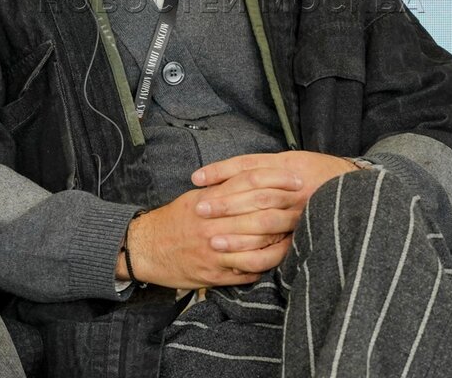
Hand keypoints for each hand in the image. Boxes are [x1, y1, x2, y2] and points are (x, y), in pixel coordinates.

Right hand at [119, 179, 298, 289]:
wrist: (144, 247)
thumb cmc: (174, 220)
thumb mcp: (195, 196)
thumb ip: (222, 187)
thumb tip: (253, 176)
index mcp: (209, 201)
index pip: (250, 183)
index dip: (276, 180)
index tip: (296, 180)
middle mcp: (213, 225)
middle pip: (259, 214)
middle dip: (286, 209)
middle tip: (306, 205)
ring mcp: (214, 252)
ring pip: (257, 246)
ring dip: (280, 241)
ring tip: (297, 234)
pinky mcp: (213, 275)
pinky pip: (246, 271)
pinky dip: (265, 265)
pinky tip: (277, 259)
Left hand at [190, 151, 358, 243]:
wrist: (357, 195)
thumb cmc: (318, 175)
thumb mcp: (292, 161)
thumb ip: (264, 166)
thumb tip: (229, 171)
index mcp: (287, 166)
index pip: (249, 167)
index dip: (220, 171)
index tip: (196, 178)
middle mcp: (293, 188)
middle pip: (253, 192)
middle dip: (224, 202)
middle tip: (198, 209)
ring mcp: (299, 213)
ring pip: (265, 221)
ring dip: (236, 232)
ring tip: (212, 240)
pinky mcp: (302, 236)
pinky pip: (278, 249)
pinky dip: (256, 255)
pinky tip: (237, 261)